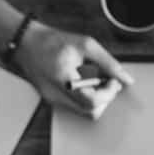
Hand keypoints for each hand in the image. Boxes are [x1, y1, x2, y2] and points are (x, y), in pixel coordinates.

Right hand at [15, 21, 133, 118]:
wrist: (27, 43)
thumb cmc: (54, 41)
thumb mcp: (86, 45)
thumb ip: (108, 63)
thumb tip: (126, 79)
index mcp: (63, 79)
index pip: (93, 101)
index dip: (109, 93)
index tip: (114, 80)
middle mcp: (56, 95)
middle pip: (90, 112)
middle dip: (105, 98)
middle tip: (108, 80)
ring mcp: (52, 100)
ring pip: (84, 113)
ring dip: (97, 98)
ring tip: (96, 79)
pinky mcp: (52, 100)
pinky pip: (75, 106)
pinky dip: (86, 97)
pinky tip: (85, 81)